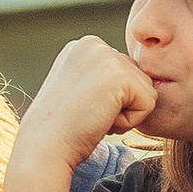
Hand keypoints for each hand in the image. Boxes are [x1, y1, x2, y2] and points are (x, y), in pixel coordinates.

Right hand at [13, 34, 153, 180]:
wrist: (44, 147)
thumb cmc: (60, 130)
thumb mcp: (80, 90)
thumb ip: (104, 78)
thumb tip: (137, 84)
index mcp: (84, 47)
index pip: (124, 71)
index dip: (110, 99)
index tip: (81, 107)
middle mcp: (94, 44)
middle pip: (138, 77)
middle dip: (120, 104)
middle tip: (87, 114)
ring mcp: (106, 57)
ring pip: (146, 90)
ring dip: (125, 113)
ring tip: (93, 117)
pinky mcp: (119, 76)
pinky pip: (148, 103)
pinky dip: (129, 121)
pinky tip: (101, 120)